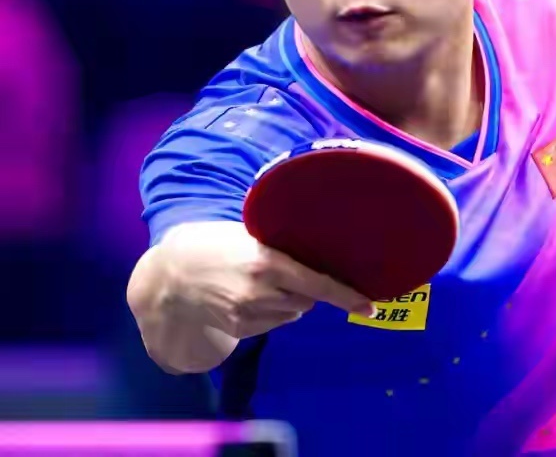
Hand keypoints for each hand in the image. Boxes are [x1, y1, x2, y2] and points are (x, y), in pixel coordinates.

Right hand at [157, 221, 373, 339]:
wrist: (174, 273)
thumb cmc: (219, 244)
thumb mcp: (253, 236)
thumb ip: (284, 247)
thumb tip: (324, 250)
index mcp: (268, 263)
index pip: (318, 283)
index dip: (347, 295)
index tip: (371, 307)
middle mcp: (261, 292)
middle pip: (309, 299)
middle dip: (308, 288)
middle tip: (290, 272)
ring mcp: (249, 314)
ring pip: (293, 312)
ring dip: (291, 300)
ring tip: (265, 281)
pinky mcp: (240, 329)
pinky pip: (275, 323)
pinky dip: (273, 311)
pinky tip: (252, 296)